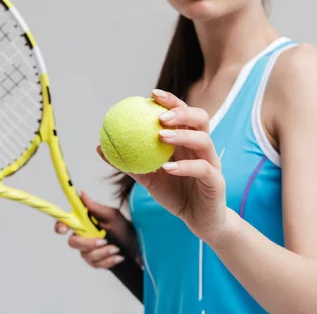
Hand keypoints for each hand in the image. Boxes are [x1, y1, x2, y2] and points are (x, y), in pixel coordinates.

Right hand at [55, 191, 139, 268]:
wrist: (139, 247)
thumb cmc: (125, 230)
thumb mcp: (112, 216)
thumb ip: (95, 207)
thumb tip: (81, 193)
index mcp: (85, 223)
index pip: (66, 223)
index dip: (60, 225)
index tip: (64, 229)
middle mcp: (84, 236)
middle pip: (73, 242)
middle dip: (87, 243)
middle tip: (103, 240)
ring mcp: (89, 251)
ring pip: (85, 255)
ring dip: (102, 252)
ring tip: (116, 248)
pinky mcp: (96, 262)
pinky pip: (95, 264)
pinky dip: (108, 260)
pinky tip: (118, 256)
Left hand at [98, 89, 229, 246]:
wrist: (199, 221)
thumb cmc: (175, 194)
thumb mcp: (148, 178)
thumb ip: (127, 163)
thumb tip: (100, 148)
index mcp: (188, 141)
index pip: (183, 114)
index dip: (170, 101)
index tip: (151, 94)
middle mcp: (202, 147)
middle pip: (200, 118)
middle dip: (181, 111)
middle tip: (160, 116)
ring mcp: (212, 163)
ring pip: (204, 140)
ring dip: (183, 135)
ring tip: (161, 136)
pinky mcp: (217, 182)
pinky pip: (203, 169)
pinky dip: (185, 166)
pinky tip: (167, 167)